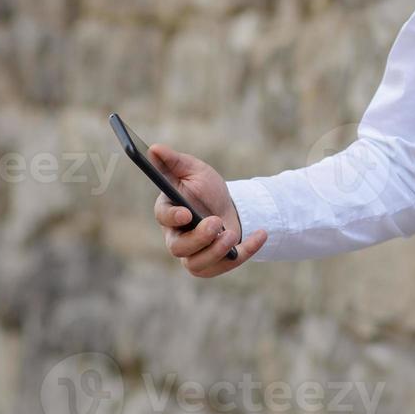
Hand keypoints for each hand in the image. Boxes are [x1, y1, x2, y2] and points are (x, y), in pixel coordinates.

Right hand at [149, 143, 267, 276]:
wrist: (227, 206)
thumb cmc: (205, 188)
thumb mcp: (193, 170)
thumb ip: (174, 161)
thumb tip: (154, 148)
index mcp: (168, 211)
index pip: (163, 217)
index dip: (172, 217)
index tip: (186, 213)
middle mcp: (176, 237)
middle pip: (178, 248)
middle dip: (198, 238)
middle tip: (216, 223)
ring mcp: (193, 254)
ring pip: (197, 264)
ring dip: (216, 251)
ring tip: (231, 234)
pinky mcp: (212, 265)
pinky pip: (226, 265)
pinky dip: (246, 251)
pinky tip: (260, 235)